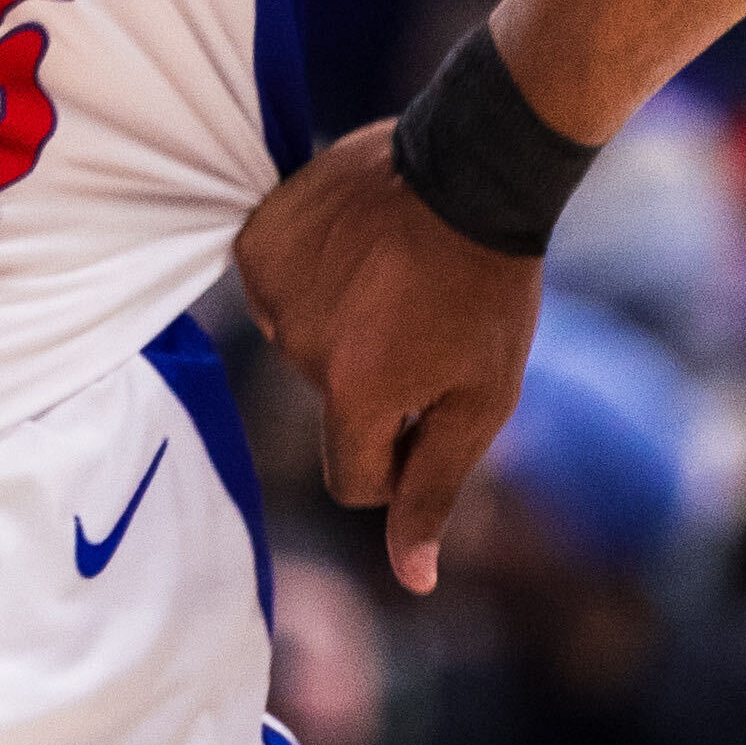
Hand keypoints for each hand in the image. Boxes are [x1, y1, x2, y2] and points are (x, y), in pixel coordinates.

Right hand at [235, 126, 542, 593]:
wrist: (474, 163)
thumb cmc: (489, 289)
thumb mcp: (482, 401)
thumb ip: (434, 491)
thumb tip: (413, 581)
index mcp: (356, 392)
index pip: (355, 481)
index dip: (401, 457)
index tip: (434, 402)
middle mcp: (298, 346)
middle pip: (330, 409)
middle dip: (374, 382)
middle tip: (423, 318)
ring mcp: (271, 289)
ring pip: (301, 348)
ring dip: (343, 326)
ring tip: (393, 277)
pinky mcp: (256, 242)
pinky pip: (276, 292)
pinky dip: (312, 279)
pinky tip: (356, 249)